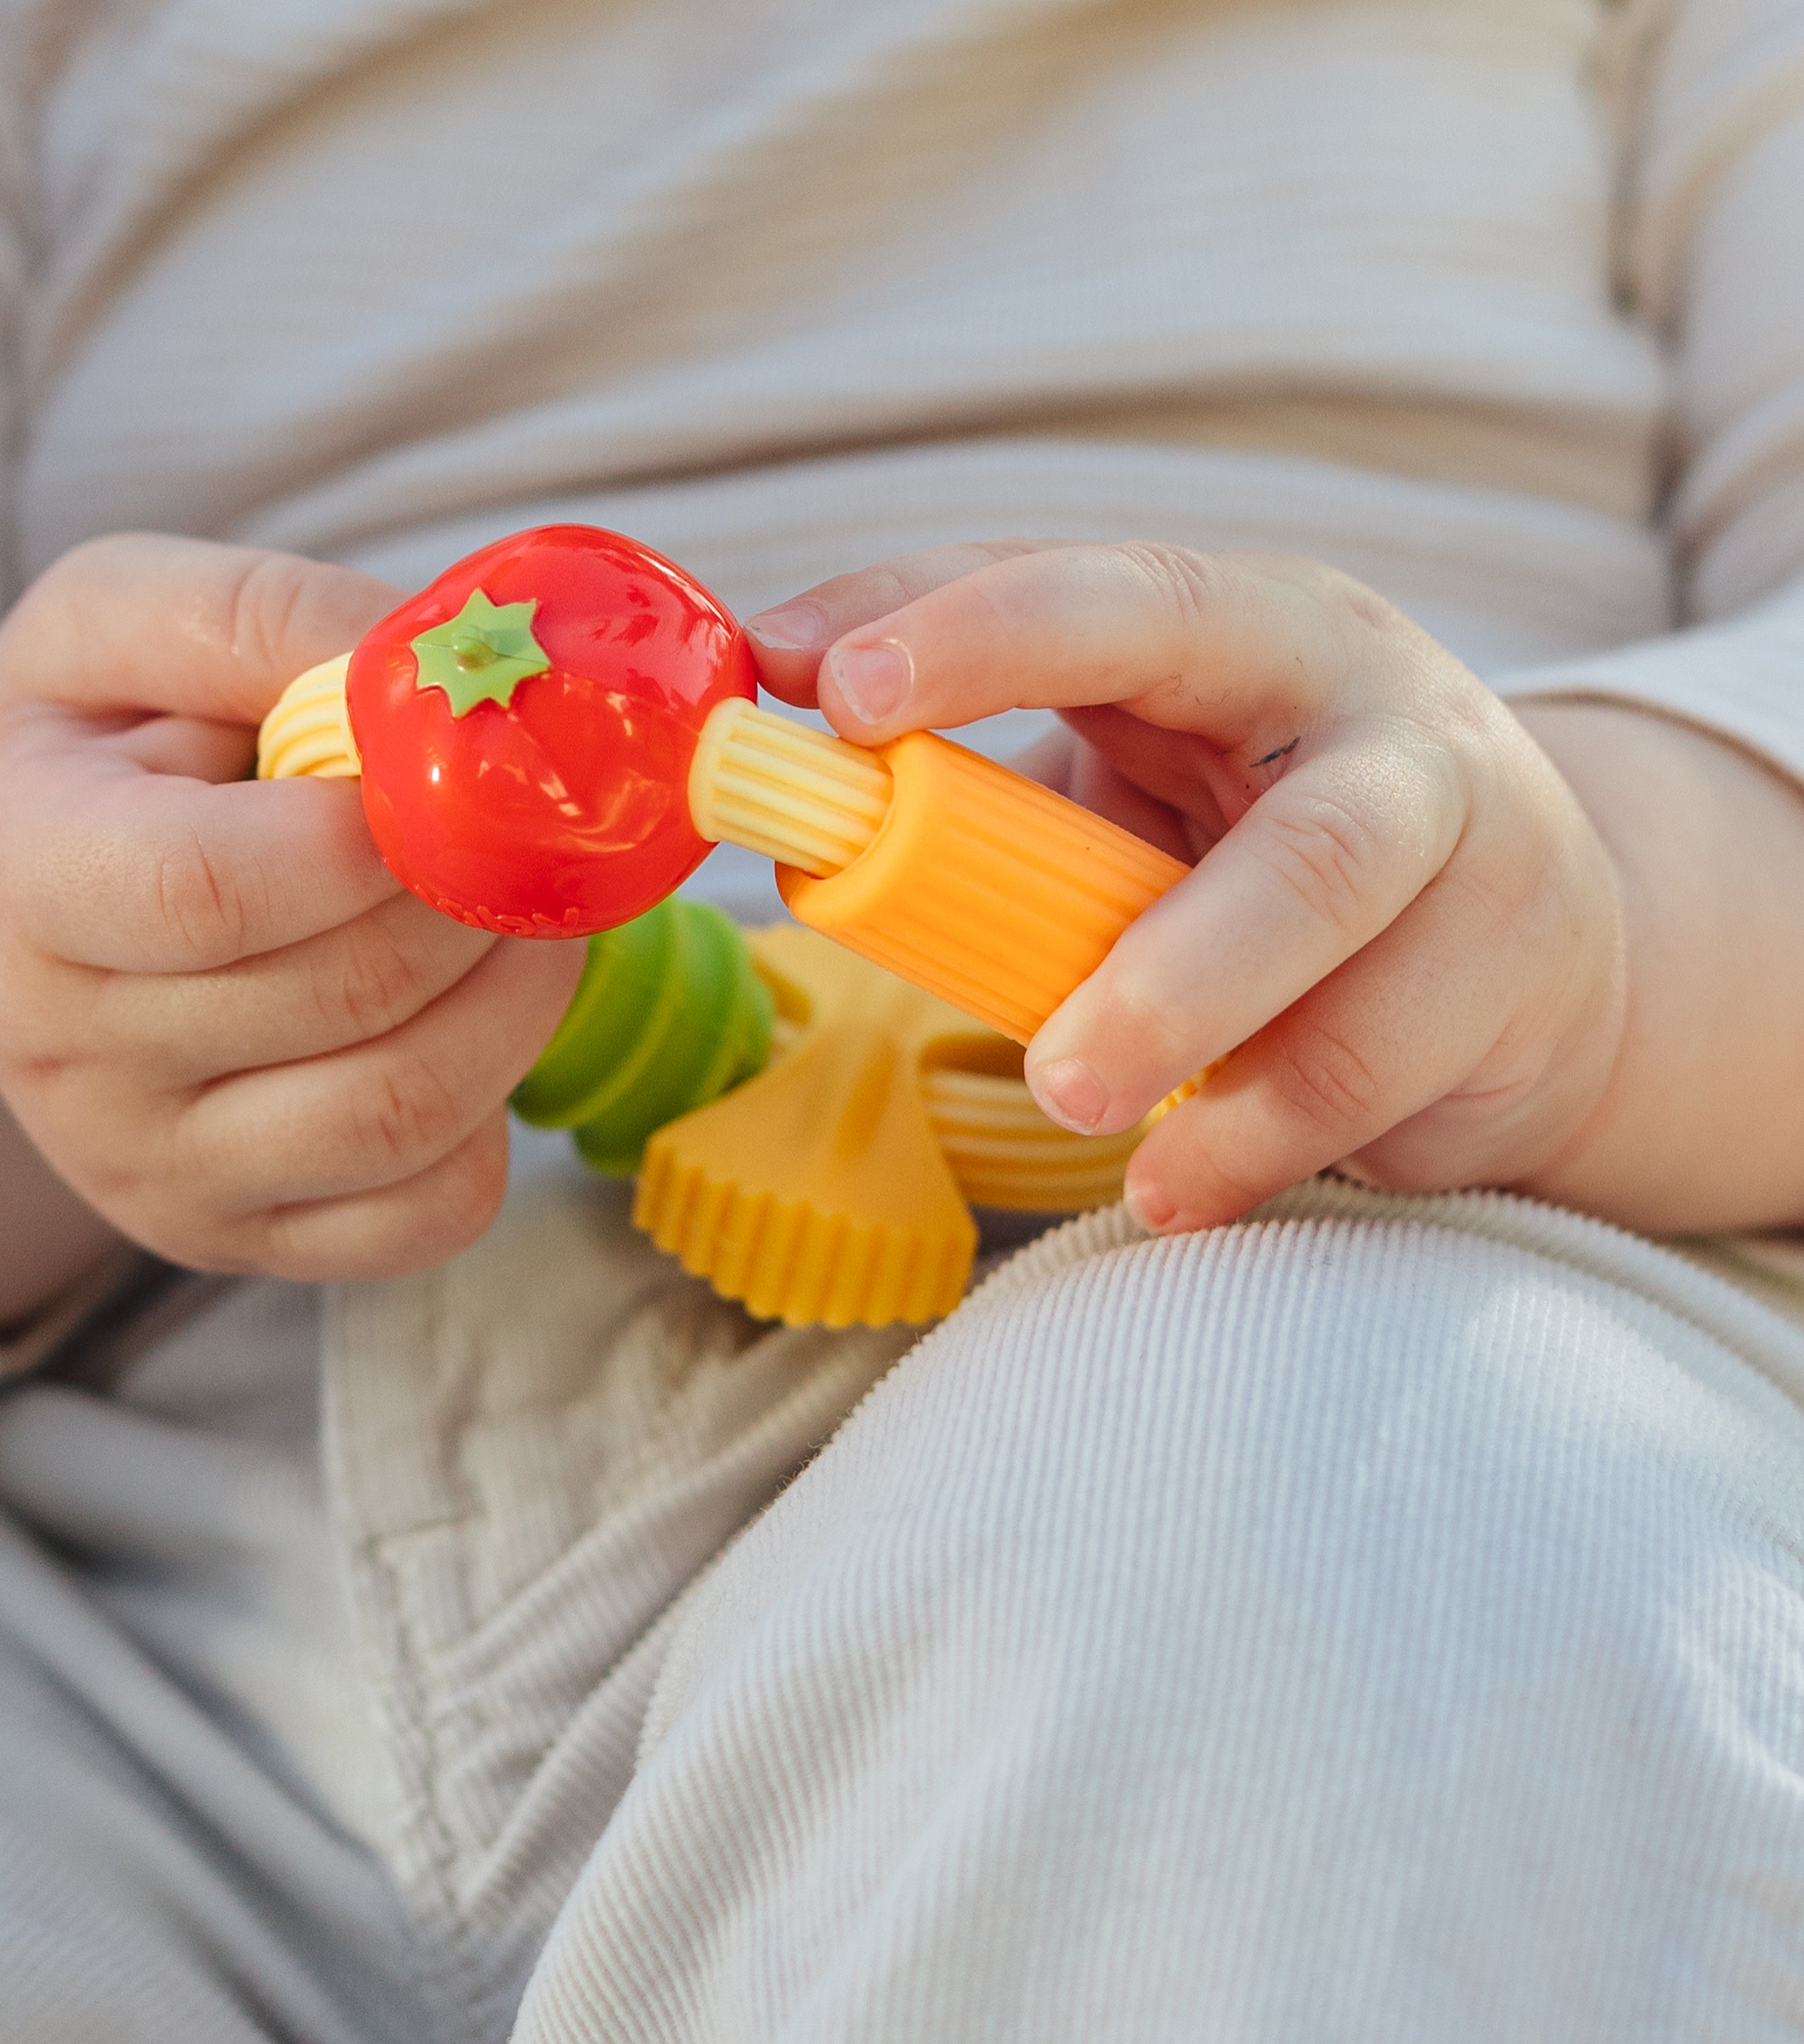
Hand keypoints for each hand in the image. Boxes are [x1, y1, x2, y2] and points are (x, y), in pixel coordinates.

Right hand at [0, 534, 582, 1279]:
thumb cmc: (101, 745)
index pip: (206, 891)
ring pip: (403, 1115)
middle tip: (525, 831)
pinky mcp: (243, 1240)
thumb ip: (262, 619)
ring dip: (519, 1001)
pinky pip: (429, 1213)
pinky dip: (495, 1118)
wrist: (43, 904)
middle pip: (344, 999)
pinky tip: (469, 1027)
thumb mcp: (126, 622)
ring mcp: (156, 1173)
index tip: (448, 773)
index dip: (368, 835)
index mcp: (16, 882)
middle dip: (476, 899)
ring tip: (526, 916)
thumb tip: (425, 672)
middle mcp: (66, 1059)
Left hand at [747, 541, 1629, 1233]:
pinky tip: (1171, 1187)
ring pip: (1336, 924)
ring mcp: (1469, 836)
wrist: (1524, 939)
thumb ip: (997, 809)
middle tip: (1025, 1026)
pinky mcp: (1512, 972)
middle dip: (1150, 931)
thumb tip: (806, 840)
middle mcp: (1375, 711)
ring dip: (1189, 1029)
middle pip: (1283, 804)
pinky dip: (1248, 1142)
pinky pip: (1369, 1072)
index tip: (820, 684)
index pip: (1105, 598)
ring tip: (1077, 1105)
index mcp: (1248, 632)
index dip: (965, 628)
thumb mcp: (1136, 792)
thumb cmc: (1265, 851)